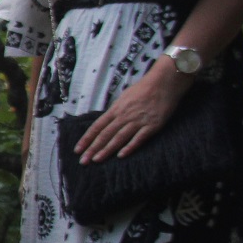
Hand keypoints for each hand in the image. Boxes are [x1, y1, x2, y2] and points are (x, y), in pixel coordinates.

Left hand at [74, 62, 191, 163]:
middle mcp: (124, 116)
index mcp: (116, 109)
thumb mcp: (124, 97)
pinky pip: (139, 138)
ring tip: (96, 160)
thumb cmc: (144, 89)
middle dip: (92, 148)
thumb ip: (116, 111)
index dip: (86, 139)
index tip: (77, 149)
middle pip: (105, 134)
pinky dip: (129, 147)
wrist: (164, 82)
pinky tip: (121, 156)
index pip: (97, 126)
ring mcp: (138, 121)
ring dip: (106, 150)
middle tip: (83, 161)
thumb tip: (107, 121)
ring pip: (119, 138)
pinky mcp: (152, 125)